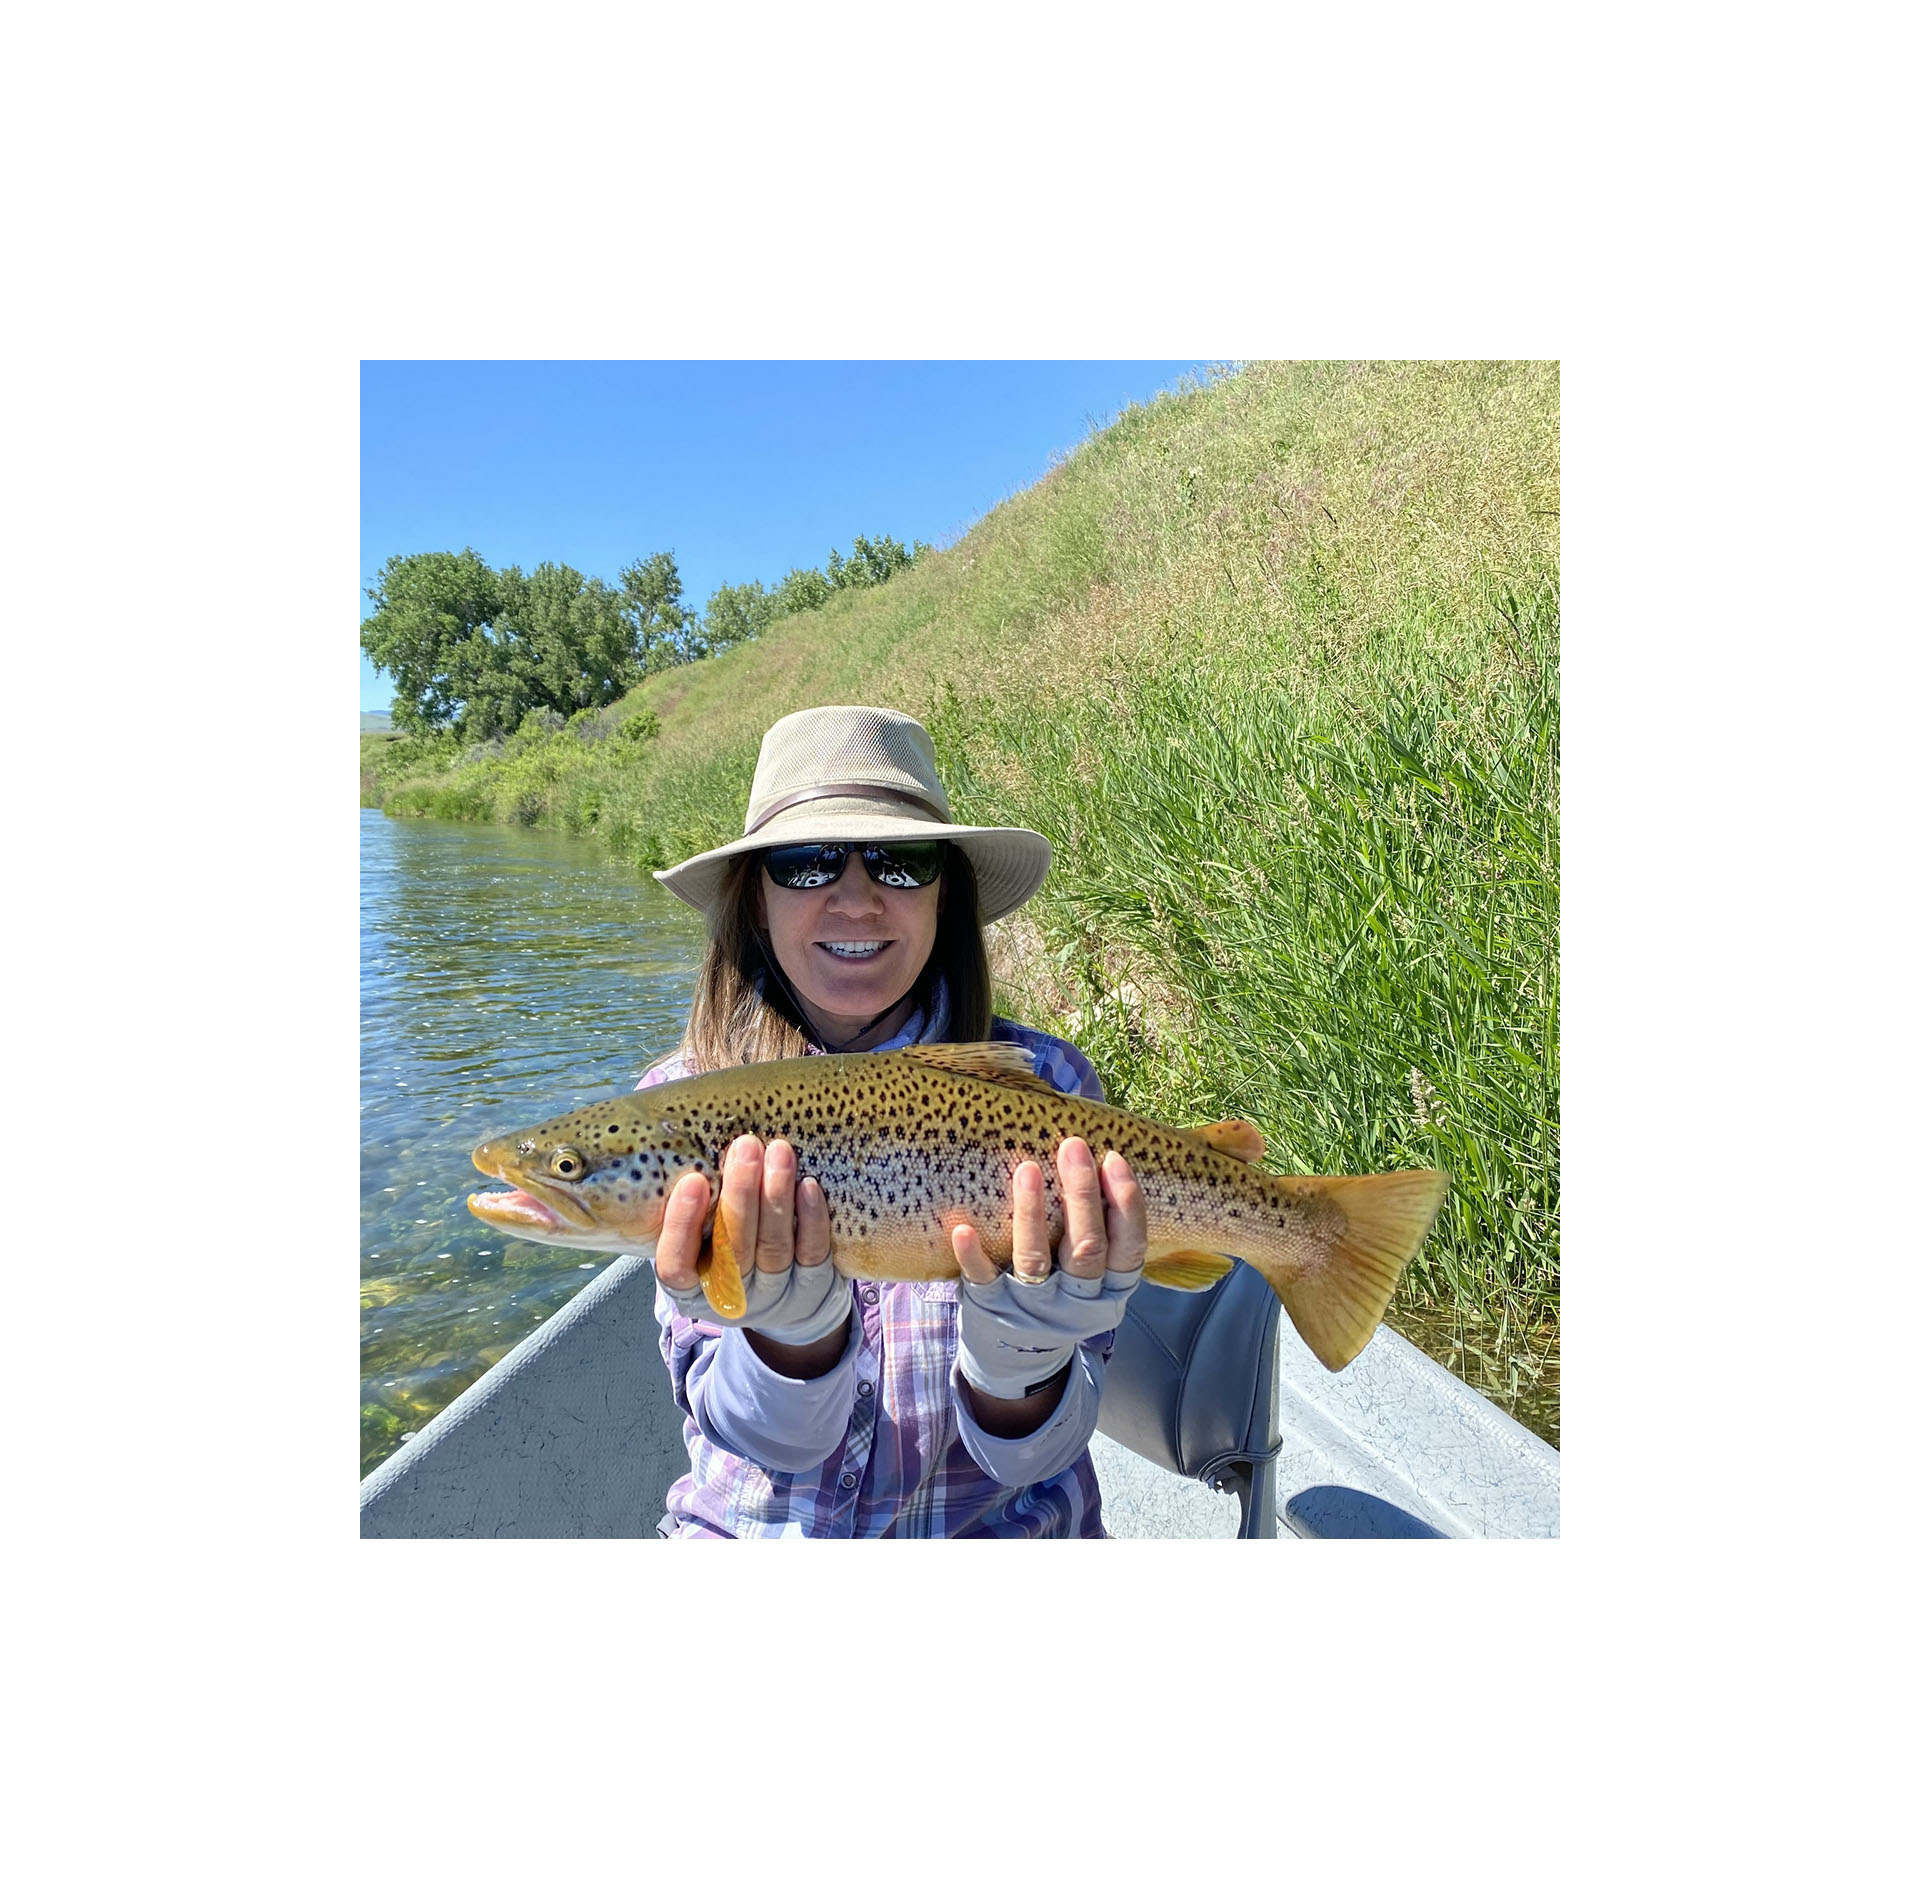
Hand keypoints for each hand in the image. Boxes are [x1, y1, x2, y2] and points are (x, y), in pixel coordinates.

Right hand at [653, 1136, 848, 1343]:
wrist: (785, 1300)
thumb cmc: (727, 1251)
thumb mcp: (700, 1241)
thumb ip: (689, 1212)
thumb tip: (687, 1152)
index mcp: (690, 1288)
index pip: (676, 1265)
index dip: (682, 1226)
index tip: (693, 1181)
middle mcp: (731, 1297)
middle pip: (734, 1249)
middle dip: (740, 1194)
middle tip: (745, 1147)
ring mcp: (773, 1297)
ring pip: (774, 1247)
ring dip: (776, 1196)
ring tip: (779, 1152)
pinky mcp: (811, 1289)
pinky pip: (812, 1254)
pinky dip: (811, 1219)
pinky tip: (808, 1186)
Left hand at [951, 1137, 1148, 1400]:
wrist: (1020, 1363)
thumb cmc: (1063, 1301)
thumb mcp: (1095, 1284)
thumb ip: (1102, 1237)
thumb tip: (1099, 1162)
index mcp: (1110, 1292)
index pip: (1129, 1248)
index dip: (1126, 1204)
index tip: (1113, 1159)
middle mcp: (1077, 1301)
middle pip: (1086, 1247)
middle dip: (1082, 1195)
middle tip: (1073, 1147)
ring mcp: (1033, 1306)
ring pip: (1036, 1259)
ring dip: (1032, 1213)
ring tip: (1027, 1169)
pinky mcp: (993, 1308)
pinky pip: (983, 1280)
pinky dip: (973, 1256)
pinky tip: (963, 1229)